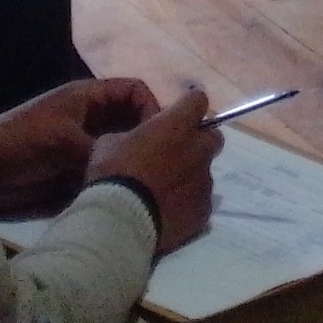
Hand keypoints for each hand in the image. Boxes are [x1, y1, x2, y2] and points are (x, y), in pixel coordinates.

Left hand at [0, 78, 161, 217]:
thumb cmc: (22, 143)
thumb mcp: (64, 141)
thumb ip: (102, 149)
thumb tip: (135, 162)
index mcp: (88, 98)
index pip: (134, 91)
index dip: (151, 107)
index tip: (158, 135)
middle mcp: (91, 119)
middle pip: (131, 121)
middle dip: (144, 139)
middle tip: (158, 163)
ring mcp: (84, 145)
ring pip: (119, 149)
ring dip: (128, 162)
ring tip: (143, 181)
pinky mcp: (76, 171)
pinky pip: (103, 171)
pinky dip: (112, 180)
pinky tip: (122, 193)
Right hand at [88, 87, 219, 252]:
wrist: (121, 223)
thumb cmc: (113, 176)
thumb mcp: (109, 144)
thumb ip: (131, 135)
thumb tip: (135, 139)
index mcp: (177, 125)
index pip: (197, 100)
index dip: (188, 106)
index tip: (177, 115)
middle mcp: (198, 149)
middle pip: (212, 137)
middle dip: (198, 142)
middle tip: (175, 154)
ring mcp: (204, 181)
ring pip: (204, 172)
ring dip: (189, 176)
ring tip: (164, 193)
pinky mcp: (204, 210)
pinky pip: (200, 202)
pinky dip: (187, 204)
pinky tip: (166, 213)